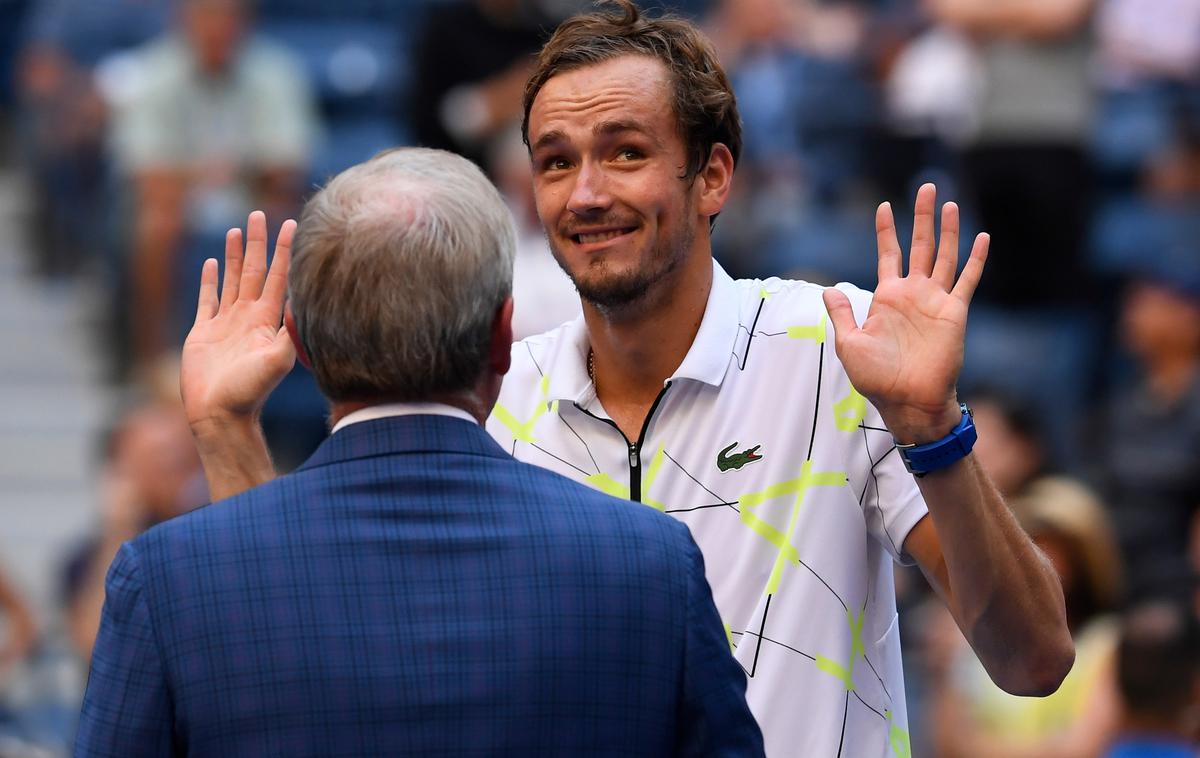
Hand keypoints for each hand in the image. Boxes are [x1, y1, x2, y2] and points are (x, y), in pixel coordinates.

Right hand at [181, 211, 296, 434]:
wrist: (221, 415)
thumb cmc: (250, 392)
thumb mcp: (276, 361)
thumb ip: (288, 334)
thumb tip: (301, 304)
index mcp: (267, 321)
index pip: (278, 277)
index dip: (284, 252)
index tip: (292, 225)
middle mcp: (249, 318)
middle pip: (253, 271)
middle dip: (257, 243)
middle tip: (260, 213)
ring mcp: (226, 324)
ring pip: (231, 280)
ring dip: (233, 255)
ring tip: (237, 229)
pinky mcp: (203, 333)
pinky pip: (207, 300)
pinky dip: (209, 281)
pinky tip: (210, 263)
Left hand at [822, 184, 987, 442]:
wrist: (907, 401)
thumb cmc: (877, 378)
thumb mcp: (850, 343)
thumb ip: (841, 314)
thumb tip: (828, 289)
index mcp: (887, 297)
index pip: (888, 255)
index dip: (887, 231)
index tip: (884, 206)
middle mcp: (913, 294)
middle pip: (919, 245)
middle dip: (922, 216)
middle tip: (927, 187)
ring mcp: (935, 301)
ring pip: (943, 255)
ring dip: (947, 229)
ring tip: (949, 202)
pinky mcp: (954, 312)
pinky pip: (967, 280)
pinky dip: (976, 258)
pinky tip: (982, 236)